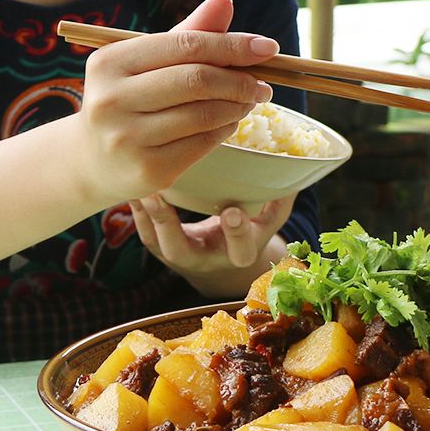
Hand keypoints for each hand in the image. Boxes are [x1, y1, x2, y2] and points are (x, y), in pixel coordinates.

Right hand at [74, 0, 273, 203]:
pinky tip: (229, 122)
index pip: (185, 46)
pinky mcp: (147, 171)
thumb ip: (188, 33)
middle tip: (262, 83)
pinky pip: (202, 144)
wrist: (93, 160)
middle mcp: (111, 100)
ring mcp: (127, 139)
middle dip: (240, 80)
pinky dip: (225, 129)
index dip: (232, 45)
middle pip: (196, 80)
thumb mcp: (148, 62)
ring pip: (204, 114)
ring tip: (249, 100)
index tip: (268, 48)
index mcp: (110, 62)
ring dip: (238, 105)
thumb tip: (225, 0)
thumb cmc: (128, 99)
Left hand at [129, 191, 295, 299]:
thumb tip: (300, 170)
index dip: (237, 232)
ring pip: (154, 241)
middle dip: (168, 224)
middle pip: (181, 250)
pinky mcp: (158, 246)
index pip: (239, 249)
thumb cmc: (248, 231)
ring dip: (143, 213)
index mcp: (237, 253)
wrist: (221, 261)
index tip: (234, 211)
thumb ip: (281, 200)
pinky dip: (136, 210)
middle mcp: (203, 259)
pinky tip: (129, 184)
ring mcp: (176, 255)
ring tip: (135, 184)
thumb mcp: (268, 222)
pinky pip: (142, 231)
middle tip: (159, 194)